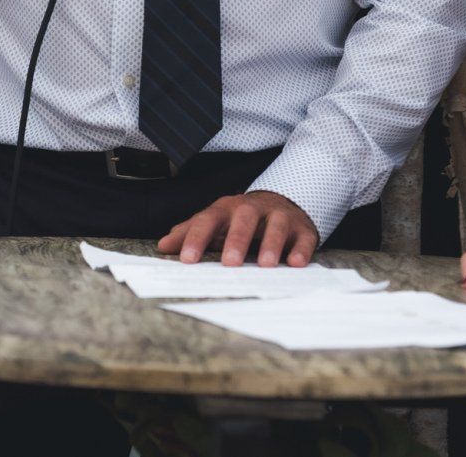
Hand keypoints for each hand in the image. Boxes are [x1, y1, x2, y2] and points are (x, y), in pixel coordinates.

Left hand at [158, 191, 318, 267]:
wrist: (283, 202)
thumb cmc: (241, 219)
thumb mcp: (216, 222)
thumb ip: (190, 233)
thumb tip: (163, 246)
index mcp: (227, 209)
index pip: (209, 220)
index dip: (196, 238)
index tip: (186, 259)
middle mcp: (253, 209)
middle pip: (244, 218)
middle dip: (237, 239)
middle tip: (230, 263)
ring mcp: (279, 216)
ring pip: (276, 225)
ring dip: (272, 243)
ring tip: (266, 264)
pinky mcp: (301, 228)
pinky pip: (303, 237)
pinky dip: (301, 249)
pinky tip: (296, 263)